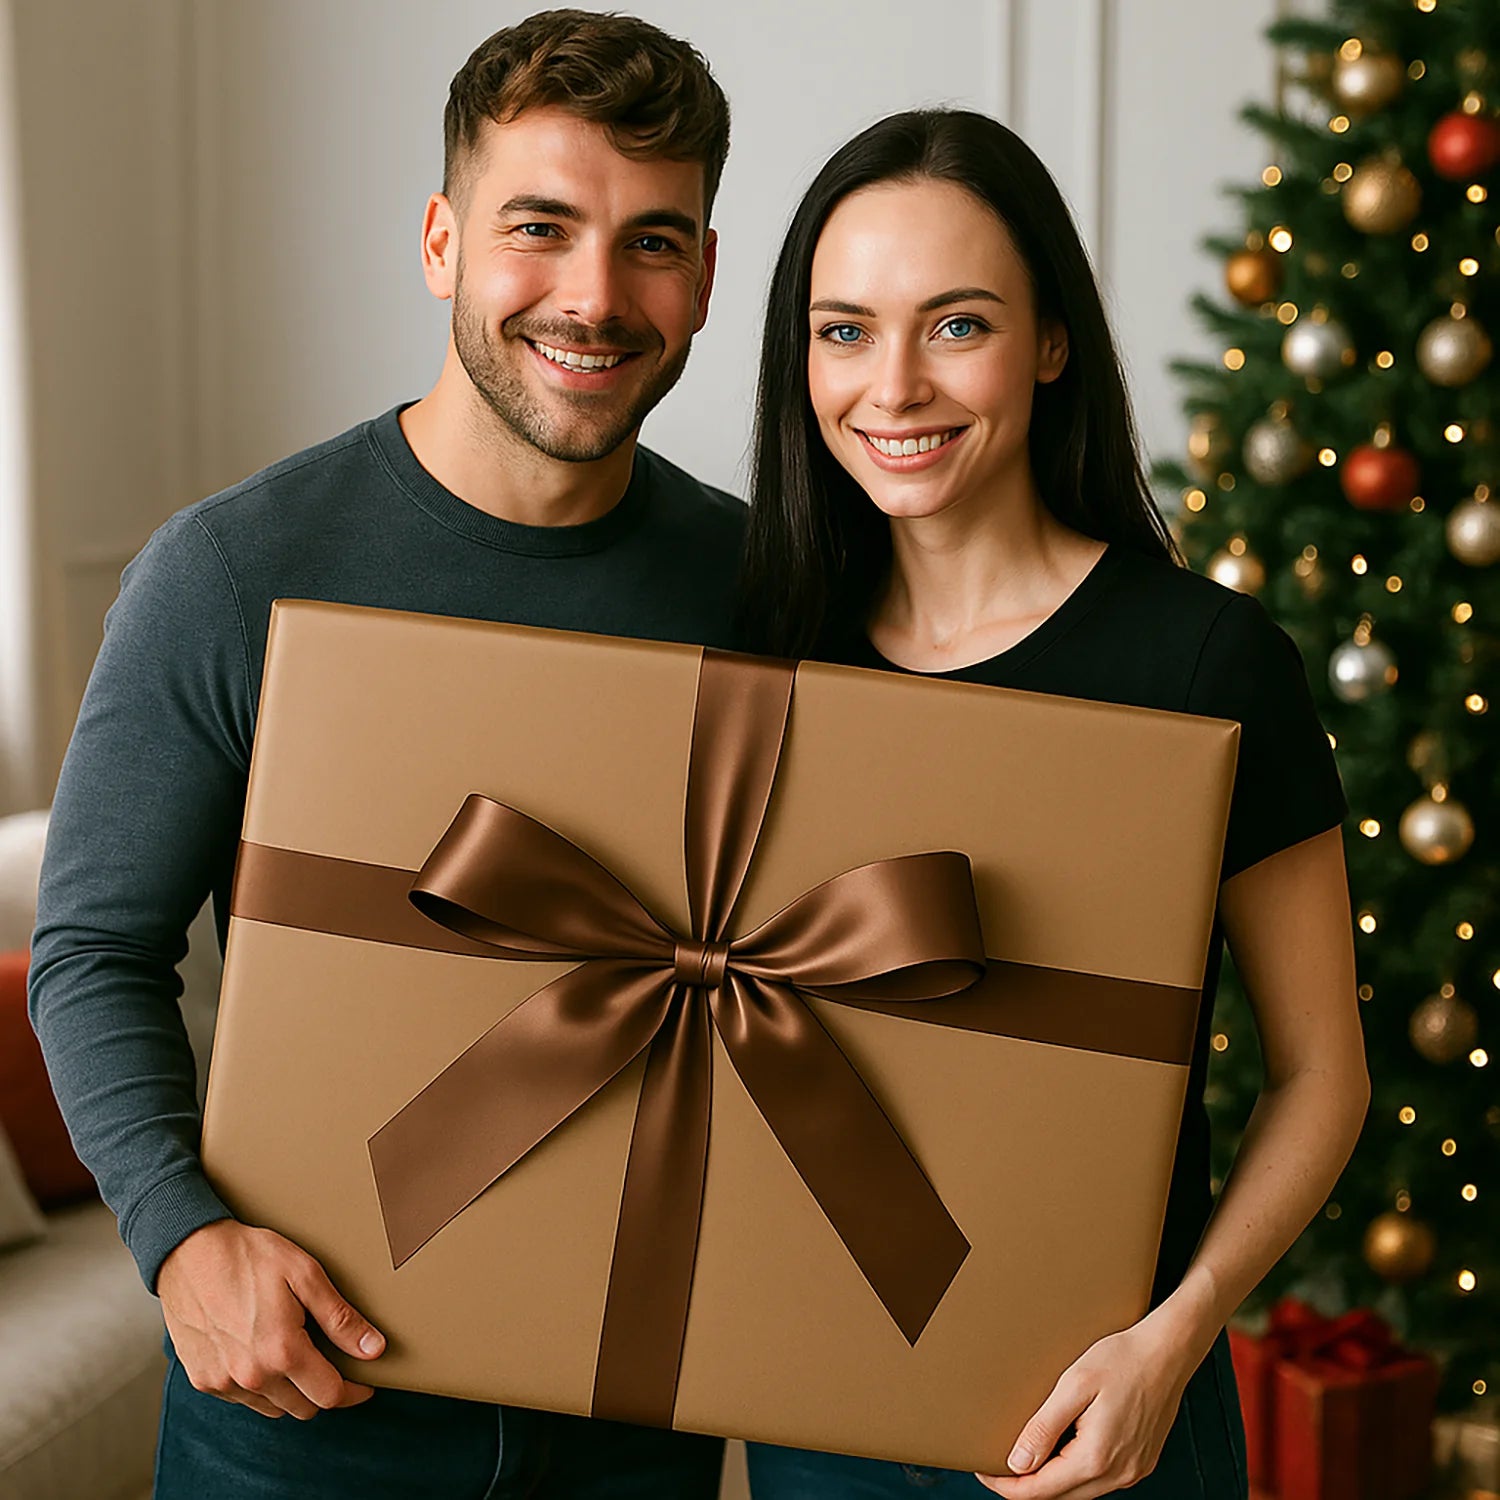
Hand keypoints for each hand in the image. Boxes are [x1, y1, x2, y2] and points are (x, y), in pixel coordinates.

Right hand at [158, 1218, 386, 1419]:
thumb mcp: (305, 1274)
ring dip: (292, 1392)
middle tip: (332, 1364)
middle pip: (303, 1408)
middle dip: (324, 1391)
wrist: (189, 1251)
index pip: (329, 1396)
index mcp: (281, 1351)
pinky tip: (264, 1356)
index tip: (364, 1383)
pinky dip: (260, 1388)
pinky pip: (243, 1400)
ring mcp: (223, 1382)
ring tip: (298, 1356)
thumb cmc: (249, 1256)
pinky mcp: (203, 1380)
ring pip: (273, 1409)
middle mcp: (251, 1376)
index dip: (353, 1392)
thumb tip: (373, 1349)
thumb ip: (340, 1317)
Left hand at [974, 1312, 1202, 1498]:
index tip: (984, 1471)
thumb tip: (1018, 1463)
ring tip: (1026, 1459)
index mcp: (1097, 1457)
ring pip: (1081, 1490)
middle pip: (1060, 1495)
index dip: (1008, 1485)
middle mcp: (1118, 1473)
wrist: (1168, 1352)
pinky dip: (1076, 1473)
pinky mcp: (1141, 1462)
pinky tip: (1063, 1453)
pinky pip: (1100, 1479)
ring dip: (1052, 1480)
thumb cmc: (1123, 1360)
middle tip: (998, 1465)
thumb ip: (1044, 1427)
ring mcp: (1133, 1471)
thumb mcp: (1074, 1385)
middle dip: (1027, 1484)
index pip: (1042, 1488)